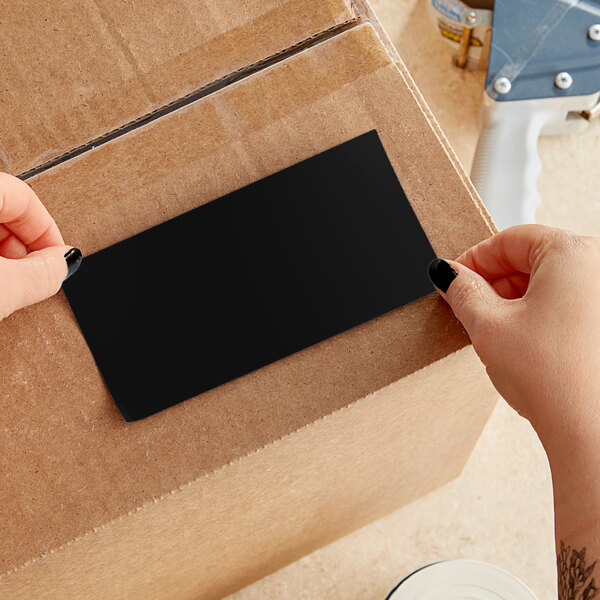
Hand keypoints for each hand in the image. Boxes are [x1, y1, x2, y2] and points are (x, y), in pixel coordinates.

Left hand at [0, 173, 80, 321]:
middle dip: (23, 246)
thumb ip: (41, 273)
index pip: (24, 197)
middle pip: (2, 208)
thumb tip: (64, 262)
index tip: (58, 259)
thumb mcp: (0, 289)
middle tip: (32, 274)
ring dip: (0, 254)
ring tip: (4, 284)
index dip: (49, 232)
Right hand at [428, 224, 599, 447]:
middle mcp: (599, 268)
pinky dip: (539, 314)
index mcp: (574, 254)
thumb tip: (448, 274)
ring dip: (515, 300)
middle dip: (494, 282)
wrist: (591, 431)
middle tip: (467, 306)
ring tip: (494, 330)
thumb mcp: (488, 325)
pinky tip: (522, 340)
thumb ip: (462, 290)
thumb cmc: (555, 378)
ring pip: (549, 283)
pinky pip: (567, 303)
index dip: (474, 259)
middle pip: (531, 258)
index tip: (454, 278)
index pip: (510, 239)